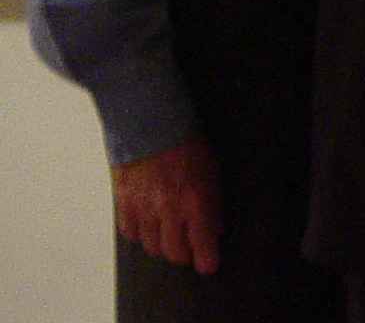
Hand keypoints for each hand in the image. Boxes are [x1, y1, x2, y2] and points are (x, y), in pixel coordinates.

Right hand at [112, 138, 220, 272]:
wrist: (152, 124)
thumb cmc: (186, 143)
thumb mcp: (212, 171)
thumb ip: (214, 203)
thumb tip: (216, 227)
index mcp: (195, 201)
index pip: (202, 243)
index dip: (206, 259)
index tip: (208, 264)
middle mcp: (169, 210)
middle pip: (175, 252)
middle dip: (184, 254)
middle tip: (189, 249)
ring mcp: (144, 209)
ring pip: (152, 247)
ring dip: (162, 246)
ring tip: (169, 236)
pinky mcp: (124, 204)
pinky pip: (131, 233)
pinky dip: (140, 234)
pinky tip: (148, 225)